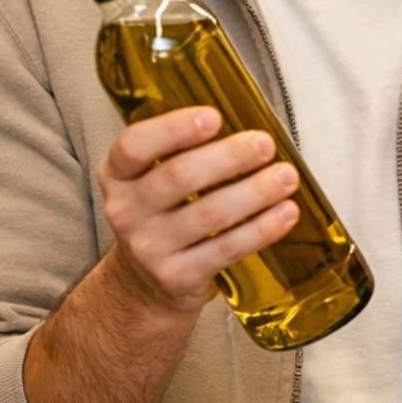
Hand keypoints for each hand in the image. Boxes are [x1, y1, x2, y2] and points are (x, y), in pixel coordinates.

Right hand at [99, 107, 300, 315]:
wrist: (145, 285)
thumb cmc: (162, 217)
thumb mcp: (150, 180)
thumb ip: (179, 152)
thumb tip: (244, 126)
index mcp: (116, 175)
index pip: (135, 145)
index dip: (175, 128)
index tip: (214, 117)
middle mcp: (125, 211)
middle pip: (180, 176)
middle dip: (229, 157)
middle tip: (264, 144)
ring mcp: (149, 248)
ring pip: (210, 213)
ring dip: (255, 191)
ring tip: (286, 176)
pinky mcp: (177, 277)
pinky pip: (228, 248)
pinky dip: (262, 228)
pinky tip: (285, 213)